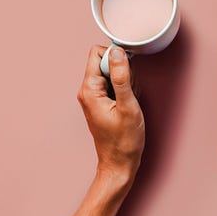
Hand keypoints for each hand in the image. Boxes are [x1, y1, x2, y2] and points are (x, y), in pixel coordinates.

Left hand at [76, 46, 144, 180]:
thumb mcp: (127, 107)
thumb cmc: (124, 141)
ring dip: (125, 84)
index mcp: (89, 89)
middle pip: (104, 63)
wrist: (119, 163)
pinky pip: (113, 87)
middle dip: (122, 72)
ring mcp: (93, 98)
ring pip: (111, 75)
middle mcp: (87, 91)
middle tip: (129, 93)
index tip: (127, 73)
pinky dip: (124, 93)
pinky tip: (128, 107)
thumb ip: (122, 77)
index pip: (97, 54)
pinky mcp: (100, 103)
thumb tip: (118, 52)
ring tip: (129, 103)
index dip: (116, 58)